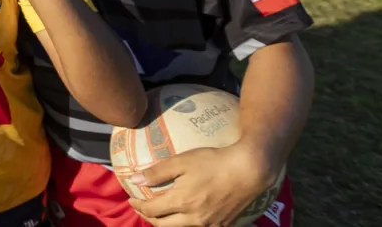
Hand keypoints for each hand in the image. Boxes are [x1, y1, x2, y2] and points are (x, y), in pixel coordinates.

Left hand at [128, 143, 281, 226]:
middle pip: (163, 225)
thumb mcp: (182, 161)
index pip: (151, 211)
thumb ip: (157, 172)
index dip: (138, 206)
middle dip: (149, 217)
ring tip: (161, 213)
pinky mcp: (222, 225)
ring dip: (166, 223)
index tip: (132, 199)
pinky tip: (185, 215)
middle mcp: (193, 218)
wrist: (249, 170)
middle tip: (142, 208)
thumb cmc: (214, 162)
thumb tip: (135, 180)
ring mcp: (209, 224)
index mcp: (181, 202)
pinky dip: (185, 224)